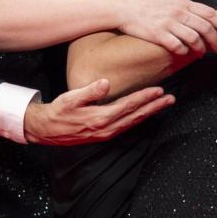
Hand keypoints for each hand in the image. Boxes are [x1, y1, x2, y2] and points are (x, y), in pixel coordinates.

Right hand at [23, 80, 173, 145]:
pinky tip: (145, 113)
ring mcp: (106, 133)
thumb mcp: (70, 99)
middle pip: (136, 116)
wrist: (46, 130)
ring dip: (149, 113)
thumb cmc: (58, 112)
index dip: (145, 98)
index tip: (159, 90)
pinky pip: (126, 126)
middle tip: (170, 98)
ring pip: (133, 122)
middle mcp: (106, 128)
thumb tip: (106, 83)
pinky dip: (138, 118)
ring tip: (164, 103)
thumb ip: (89, 91)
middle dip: (154, 106)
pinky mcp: (104, 134)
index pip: (128, 105)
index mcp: (100, 118)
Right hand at [115, 0, 216, 56]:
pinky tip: (184, 53)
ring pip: (194, 37)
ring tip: (202, 52)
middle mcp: (178, 12)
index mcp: (184, 3)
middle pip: (205, 27)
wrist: (125, 7)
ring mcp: (168, 22)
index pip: (210, 13)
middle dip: (216, 39)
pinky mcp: (157, 34)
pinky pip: (177, 45)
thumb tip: (206, 18)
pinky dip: (184, 51)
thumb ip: (188, 9)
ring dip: (201, 47)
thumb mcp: (171, 1)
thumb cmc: (150, 6)